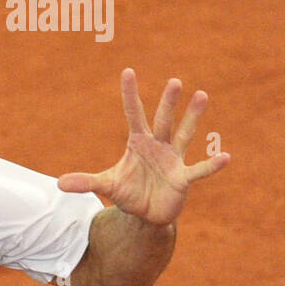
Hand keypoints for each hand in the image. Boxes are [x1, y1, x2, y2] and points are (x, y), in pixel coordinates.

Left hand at [58, 69, 229, 225]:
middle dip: (168, 103)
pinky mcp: (183, 178)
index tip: (127, 71)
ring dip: (192, 117)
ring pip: (183, 135)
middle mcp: (159, 145)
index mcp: (139, 142)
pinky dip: (211, 165)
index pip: (133, 114)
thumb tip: (59, 184)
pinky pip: (199, 169)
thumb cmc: (130, 192)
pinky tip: (225, 157)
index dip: (130, 95)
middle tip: (174, 82)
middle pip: (163, 120)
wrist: (147, 213)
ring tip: (202, 95)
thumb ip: (86, 182)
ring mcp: (173, 159)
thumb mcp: (107, 186)